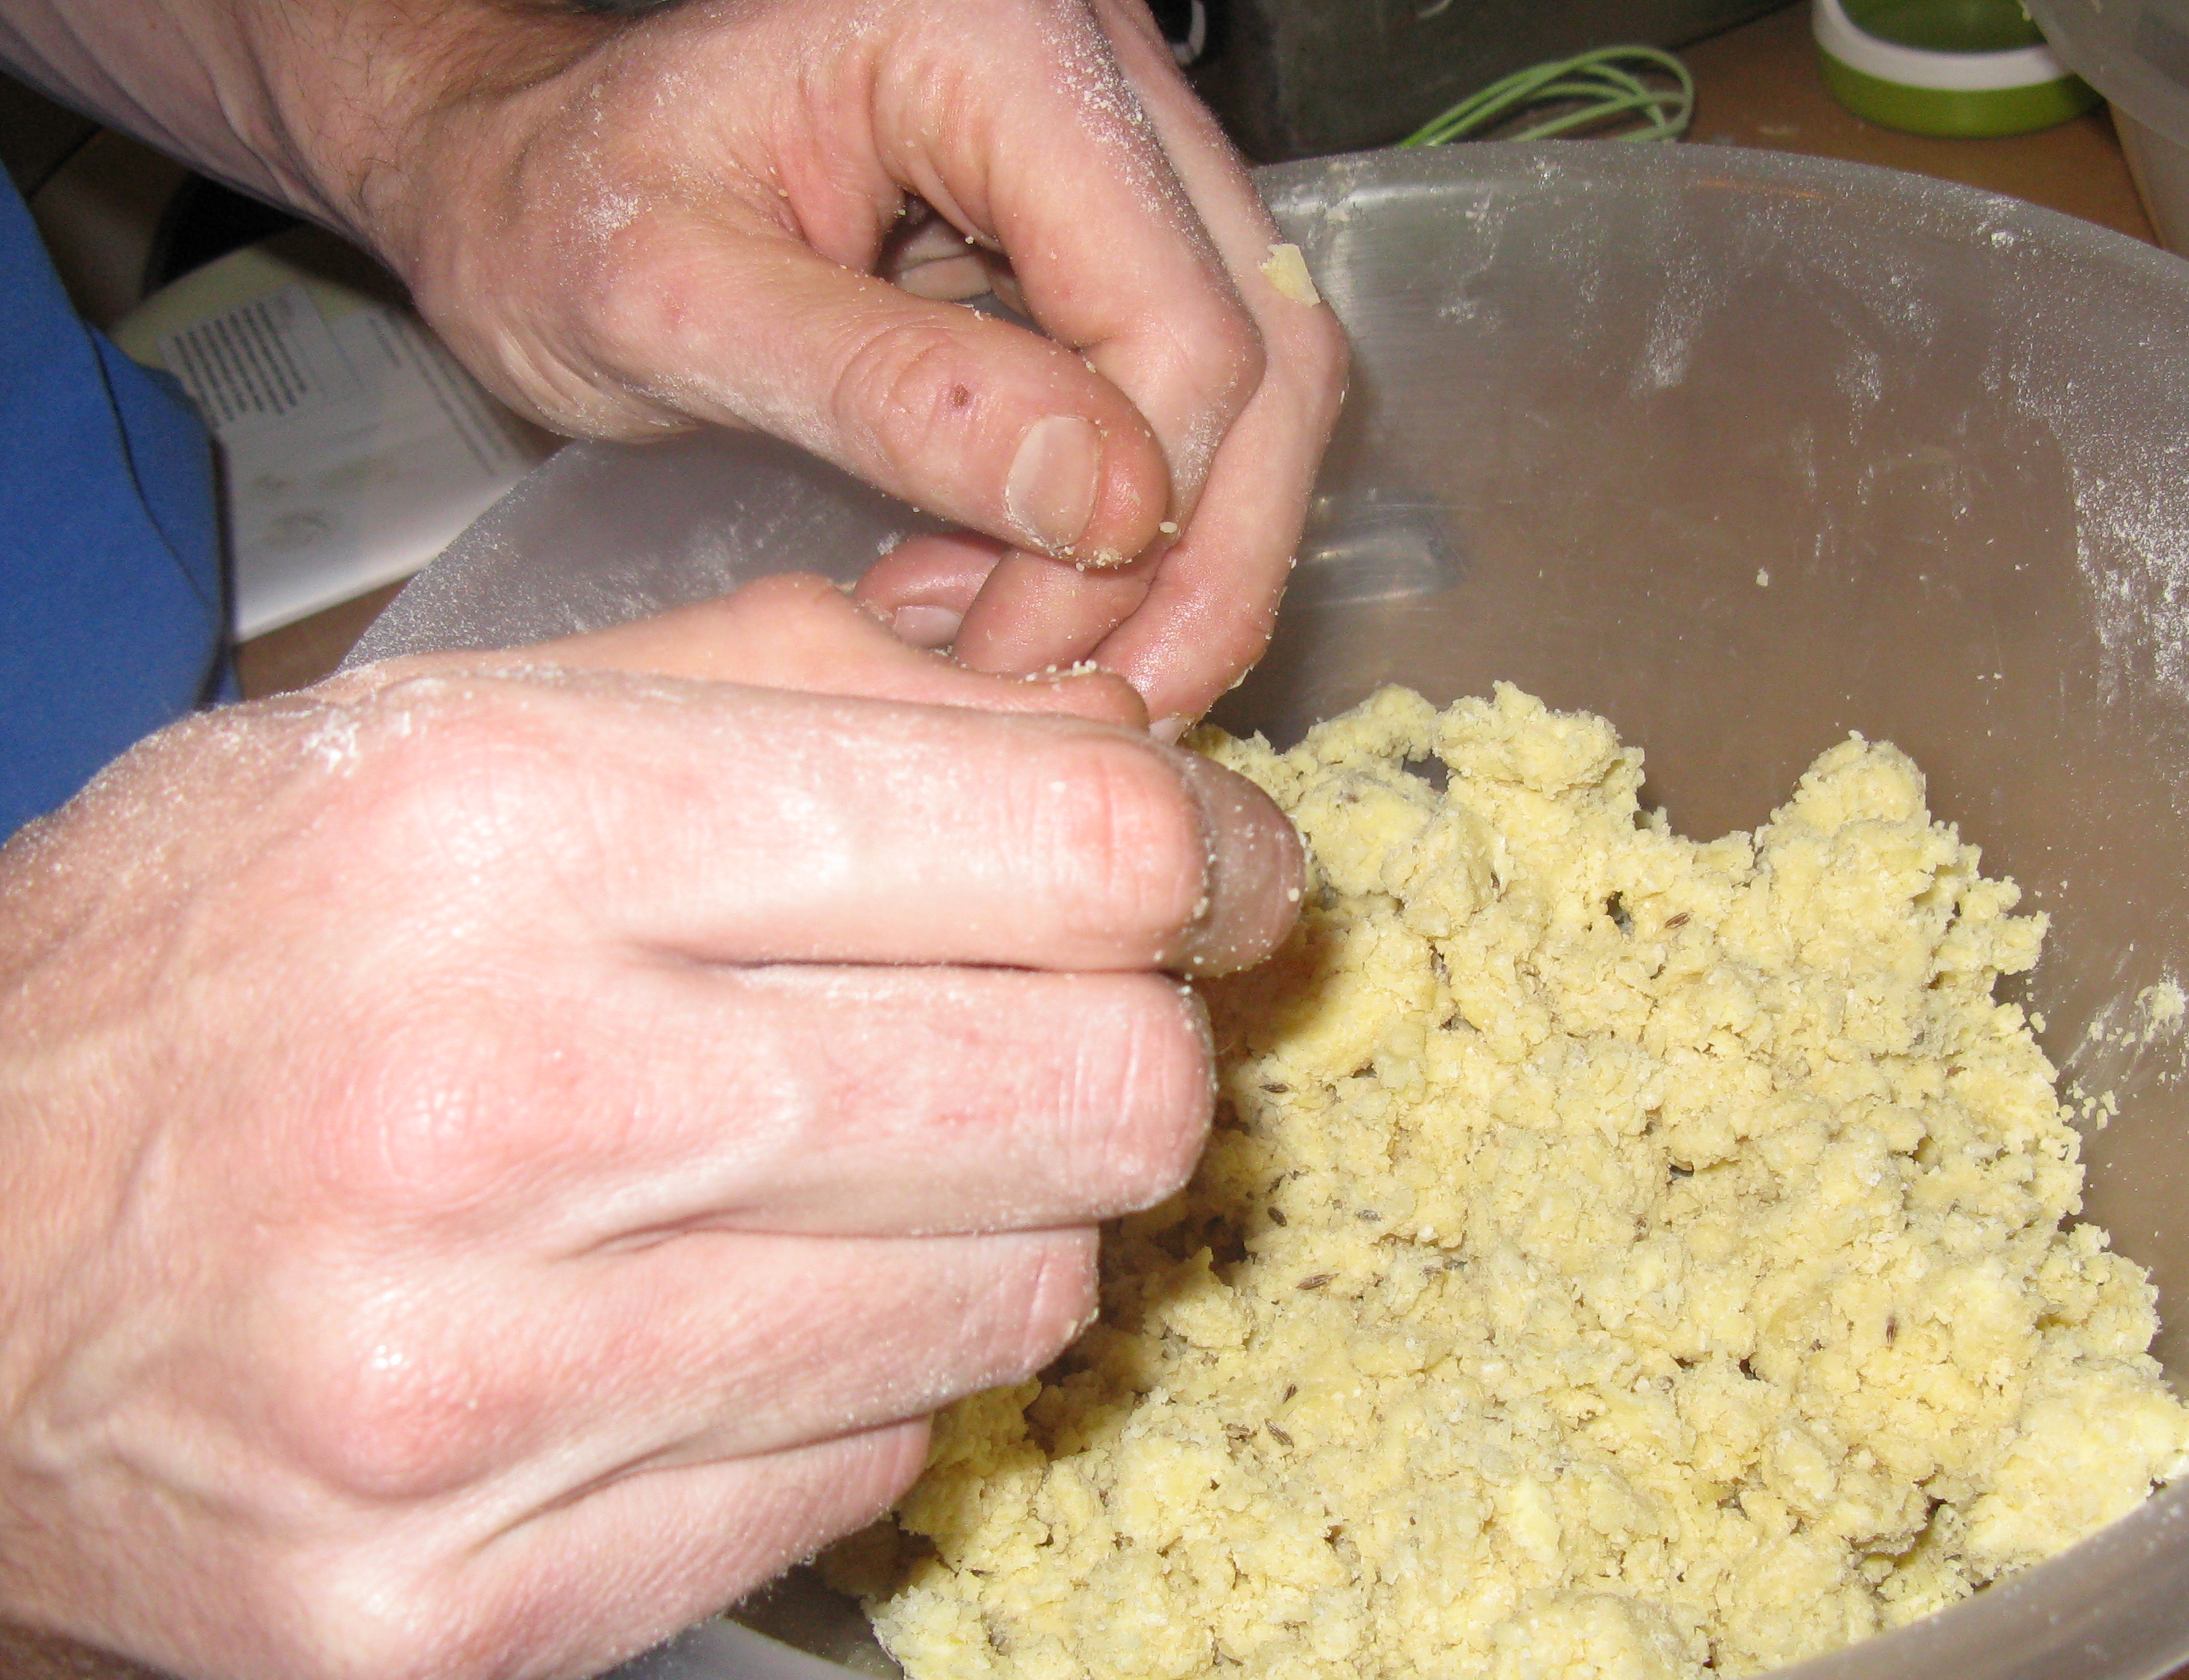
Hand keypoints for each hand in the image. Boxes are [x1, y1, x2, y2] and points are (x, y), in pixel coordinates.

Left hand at [0, 0, 1345, 724]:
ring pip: (1260, 382)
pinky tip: (1025, 586)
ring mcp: (1119, 145)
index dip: (1136, 526)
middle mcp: (1094, 68)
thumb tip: (1112, 504)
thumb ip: (886, 392)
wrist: (525, 168)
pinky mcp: (1108, 225)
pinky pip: (1199, 390)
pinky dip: (1139, 521)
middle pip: (1263, 352)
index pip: (1175, 322)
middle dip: (1197, 563)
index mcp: (991, 41)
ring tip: (1031, 650)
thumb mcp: (669, 305)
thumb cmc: (555, 208)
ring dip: (1180, 554)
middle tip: (1089, 705)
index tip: (1012, 657)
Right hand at [0, 575, 1300, 1679]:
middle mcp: (495, 1115)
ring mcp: (476, 1400)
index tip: (1215, 876)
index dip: (1200, 859)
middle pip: (1097, 1094)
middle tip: (1050, 1027)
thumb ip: (800, 695)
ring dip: (999, 1222)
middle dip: (1124, 1047)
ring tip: (860, 1171)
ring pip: (1018, 1303)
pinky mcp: (460, 1609)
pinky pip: (864, 1478)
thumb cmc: (192, 982)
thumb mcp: (439, 739)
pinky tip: (734, 1321)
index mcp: (496, 832)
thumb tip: (1125, 749)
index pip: (1063, 851)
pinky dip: (858, 1385)